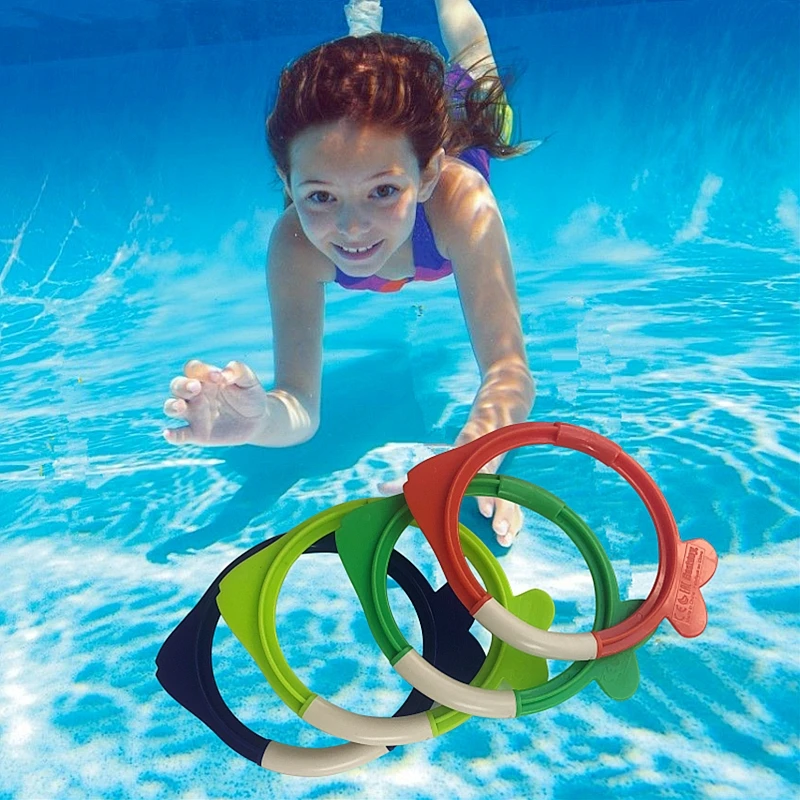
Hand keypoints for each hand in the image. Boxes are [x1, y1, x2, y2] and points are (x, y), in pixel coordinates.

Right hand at [163, 359, 268, 445]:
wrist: (258, 420)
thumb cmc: (251, 396)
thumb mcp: (250, 381)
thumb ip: (238, 371)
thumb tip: (224, 373)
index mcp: (206, 379)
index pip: (193, 369)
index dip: (201, 371)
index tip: (218, 377)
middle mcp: (195, 396)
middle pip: (176, 385)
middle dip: (182, 385)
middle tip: (196, 387)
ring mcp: (194, 414)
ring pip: (171, 407)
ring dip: (172, 406)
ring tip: (181, 406)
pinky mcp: (197, 434)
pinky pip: (179, 435)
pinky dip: (172, 435)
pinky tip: (168, 433)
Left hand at [377, 450, 522, 548]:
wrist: (486, 430)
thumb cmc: (453, 455)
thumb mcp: (431, 463)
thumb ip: (406, 479)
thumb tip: (380, 488)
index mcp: (469, 463)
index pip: (477, 476)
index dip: (482, 494)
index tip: (484, 510)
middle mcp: (487, 471)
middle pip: (498, 490)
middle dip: (500, 509)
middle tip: (496, 528)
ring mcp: (499, 481)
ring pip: (509, 498)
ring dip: (509, 518)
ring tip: (504, 538)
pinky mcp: (505, 490)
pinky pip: (514, 505)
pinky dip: (514, 520)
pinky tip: (509, 537)